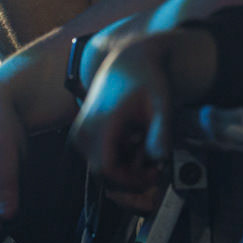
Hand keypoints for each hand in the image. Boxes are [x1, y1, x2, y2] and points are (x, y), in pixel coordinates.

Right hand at [68, 36, 173, 211]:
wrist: (128, 62)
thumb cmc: (146, 79)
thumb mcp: (162, 103)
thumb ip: (161, 131)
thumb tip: (159, 157)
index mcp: (100, 123)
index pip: (107, 169)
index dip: (132, 180)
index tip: (154, 174)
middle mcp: (84, 132)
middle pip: (103, 175)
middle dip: (131, 179)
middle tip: (156, 168)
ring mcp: (80, 135)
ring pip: (100, 171)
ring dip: (126, 172)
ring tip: (148, 153)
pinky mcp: (81, 137)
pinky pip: (98, 161)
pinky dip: (119, 163)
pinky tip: (136, 148)